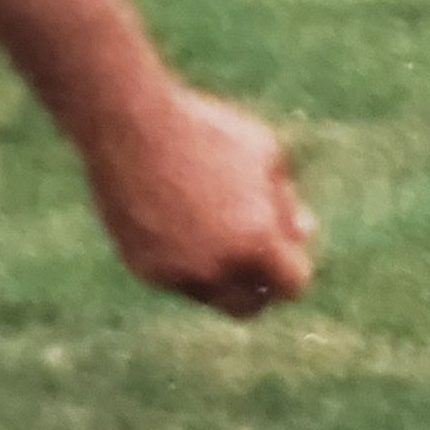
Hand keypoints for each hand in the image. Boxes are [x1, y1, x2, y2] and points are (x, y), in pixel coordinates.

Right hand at [85, 84, 315, 316]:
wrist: (128, 122)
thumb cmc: (203, 129)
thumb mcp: (262, 151)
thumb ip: (285, 199)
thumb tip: (300, 232)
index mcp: (257, 241)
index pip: (292, 284)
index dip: (290, 265)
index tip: (280, 247)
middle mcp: (219, 268)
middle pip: (250, 306)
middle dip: (256, 285)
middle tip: (248, 255)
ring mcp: (178, 273)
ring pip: (208, 294)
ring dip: (216, 273)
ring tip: (205, 222)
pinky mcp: (144, 268)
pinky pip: (173, 278)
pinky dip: (180, 260)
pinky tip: (171, 218)